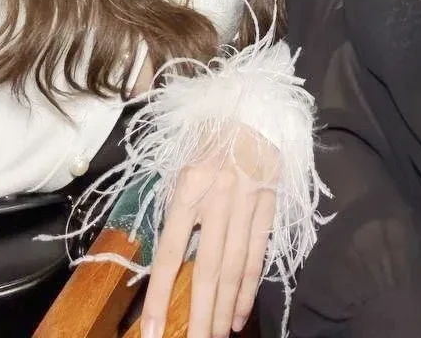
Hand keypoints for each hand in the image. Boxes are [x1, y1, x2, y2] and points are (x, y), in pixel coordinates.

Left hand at [141, 124, 277, 337]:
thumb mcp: (181, 162)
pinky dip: (248, 286)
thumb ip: (177, 207)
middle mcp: (217, 196)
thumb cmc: (209, 135)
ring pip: (234, 267)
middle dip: (199, 315)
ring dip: (225, 308)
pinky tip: (239, 312)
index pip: (169, 251)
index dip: (159, 294)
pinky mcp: (268, 203)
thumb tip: (170, 258)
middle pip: (207, 269)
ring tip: (216, 336)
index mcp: (188, 185)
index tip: (152, 332)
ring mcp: (246, 201)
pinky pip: (258, 253)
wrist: (252, 105)